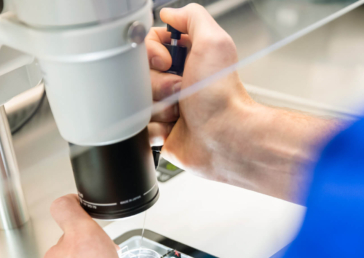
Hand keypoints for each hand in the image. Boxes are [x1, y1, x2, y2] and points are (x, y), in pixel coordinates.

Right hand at [146, 4, 251, 180]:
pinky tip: (173, 128)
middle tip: (180, 90)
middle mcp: (177, 82)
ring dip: (157, 107)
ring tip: (180, 112)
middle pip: (140, 74)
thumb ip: (193, 17)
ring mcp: (168, 108)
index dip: (152, 52)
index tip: (167, 61)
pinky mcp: (162, 132)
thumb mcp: (214, 42)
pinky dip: (154, 129)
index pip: (149, 45)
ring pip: (137, 101)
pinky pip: (139, 127)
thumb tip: (170, 13)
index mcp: (187, 59)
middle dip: (157, 83)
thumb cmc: (222, 96)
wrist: (225, 137)